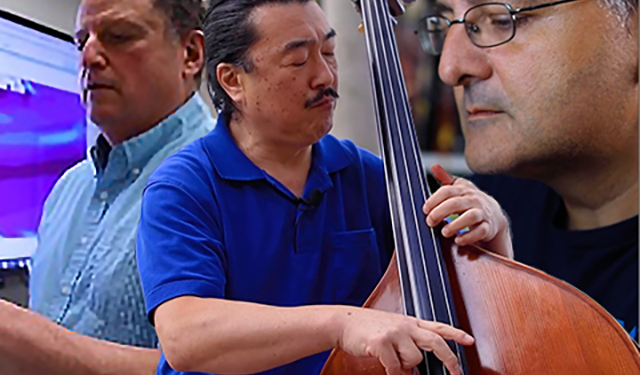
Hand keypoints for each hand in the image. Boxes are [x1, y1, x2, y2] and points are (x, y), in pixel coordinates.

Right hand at [336, 307, 473, 374]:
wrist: (343, 322)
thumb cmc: (367, 327)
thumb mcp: (392, 328)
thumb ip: (408, 341)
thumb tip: (416, 365)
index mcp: (410, 321)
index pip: (438, 326)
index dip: (456, 334)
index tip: (470, 341)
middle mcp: (405, 325)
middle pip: (436, 342)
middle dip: (449, 360)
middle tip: (456, 372)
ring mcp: (394, 333)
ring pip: (414, 359)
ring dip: (406, 367)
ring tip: (394, 362)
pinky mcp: (381, 343)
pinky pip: (395, 367)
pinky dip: (394, 373)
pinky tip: (388, 369)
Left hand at [423, 164, 512, 257]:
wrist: (493, 215)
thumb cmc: (469, 201)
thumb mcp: (459, 188)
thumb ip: (445, 179)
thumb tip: (434, 166)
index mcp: (463, 190)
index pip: (447, 191)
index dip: (434, 200)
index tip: (425, 209)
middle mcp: (473, 200)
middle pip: (455, 204)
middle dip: (440, 213)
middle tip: (430, 222)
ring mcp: (482, 213)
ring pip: (470, 217)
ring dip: (455, 225)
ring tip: (444, 232)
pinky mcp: (488, 227)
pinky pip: (480, 232)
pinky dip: (469, 236)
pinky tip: (458, 240)